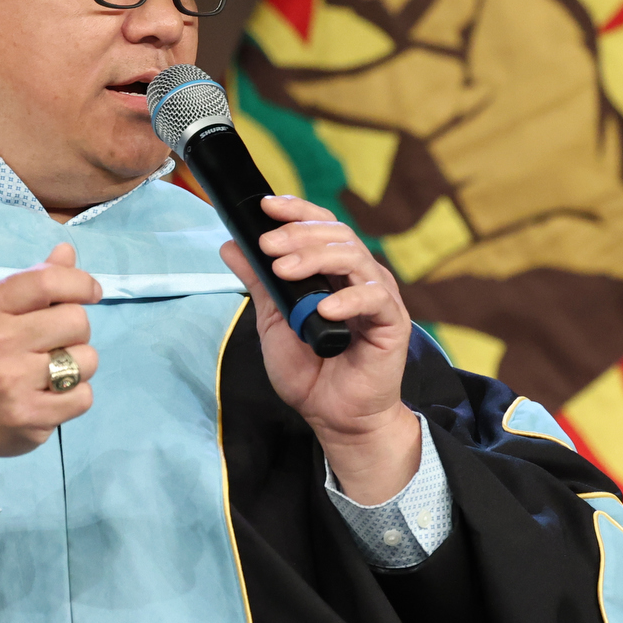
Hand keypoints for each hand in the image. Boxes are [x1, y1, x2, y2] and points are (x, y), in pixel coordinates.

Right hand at [0, 243, 101, 480]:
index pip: (47, 281)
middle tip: (54, 339)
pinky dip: (75, 395)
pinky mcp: (30, 418)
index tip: (90, 291)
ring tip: (51, 368)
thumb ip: (30, 281)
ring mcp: (13, 384)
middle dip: (74, 328)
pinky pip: (84, 396)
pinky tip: (51, 394)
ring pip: (86, 360)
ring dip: (78, 363)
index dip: (80, 282)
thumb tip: (67, 252)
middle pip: (76, 320)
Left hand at [221, 196, 419, 504]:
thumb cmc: (310, 371)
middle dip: (299, 233)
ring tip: (286, 270)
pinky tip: (325, 308)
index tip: (266, 206)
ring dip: (316, 257)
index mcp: (333, 271)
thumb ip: (258, 282)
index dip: (297, 210)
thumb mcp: (273, 320)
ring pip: (354, 256)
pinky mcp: (391, 322)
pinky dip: (349, 298)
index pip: (320, 225)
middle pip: (336, 234)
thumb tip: (231, 244)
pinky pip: (375, 297)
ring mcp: (377, 297)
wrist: (335, 417)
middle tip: (268, 244)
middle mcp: (358, 276)